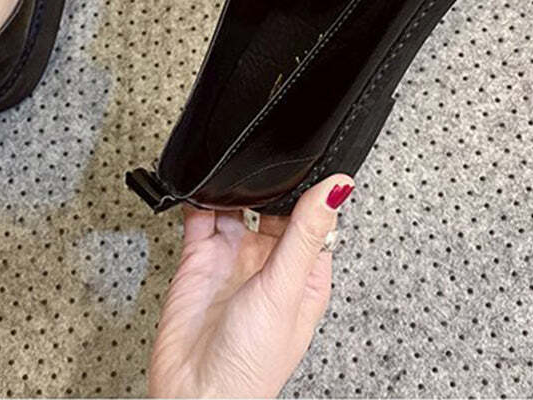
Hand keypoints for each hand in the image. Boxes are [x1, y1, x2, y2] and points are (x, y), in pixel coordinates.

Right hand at [148, 174, 354, 397]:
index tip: (308, 161)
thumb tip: (338, 189)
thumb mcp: (287, 290)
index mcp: (304, 274)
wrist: (194, 396)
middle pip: (273, 208)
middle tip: (264, 157)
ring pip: (238, 207)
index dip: (310, 191)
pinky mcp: (200, 259)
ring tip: (233, 167)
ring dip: (234, 187)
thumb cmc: (251, 366)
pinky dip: (201, 198)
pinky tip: (203, 187)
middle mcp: (269, 264)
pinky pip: (202, 218)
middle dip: (268, 184)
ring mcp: (234, 260)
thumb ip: (307, 234)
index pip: (313, 219)